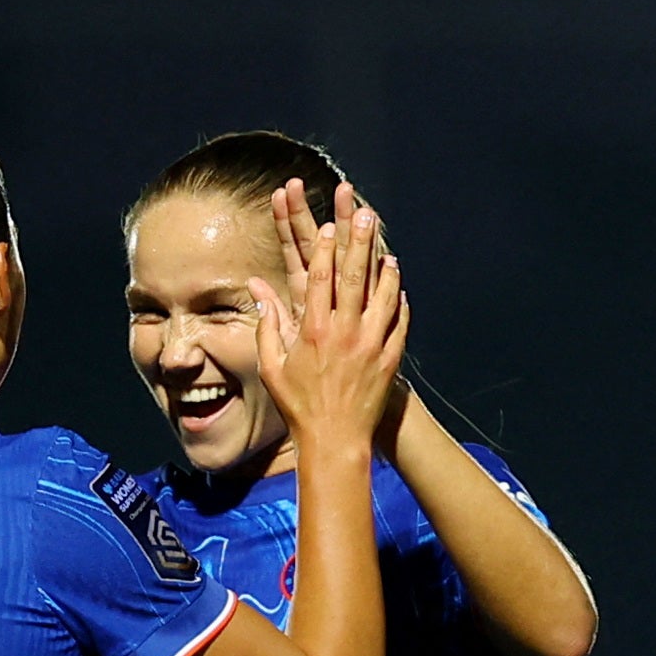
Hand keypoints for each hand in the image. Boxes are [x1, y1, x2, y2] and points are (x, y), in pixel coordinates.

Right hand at [252, 180, 408, 459]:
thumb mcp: (272, 367)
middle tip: (364, 214)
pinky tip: (398, 289)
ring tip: (387, 250)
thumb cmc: (298, 405)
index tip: (328, 227)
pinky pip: (399, 323)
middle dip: (359, 241)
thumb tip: (257, 289)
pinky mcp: (390, 360)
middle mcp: (345, 333)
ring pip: (383, 296)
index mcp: (313, 331)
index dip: (325, 248)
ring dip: (386, 269)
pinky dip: (399, 303)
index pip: (320, 278)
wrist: (334, 441)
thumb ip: (266, 326)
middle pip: (355, 276)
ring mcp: (371, 345)